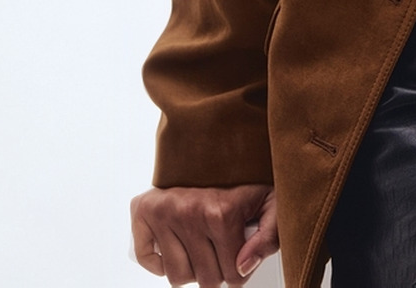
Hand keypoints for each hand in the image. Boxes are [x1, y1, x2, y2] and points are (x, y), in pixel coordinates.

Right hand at [130, 184, 276, 286]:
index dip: (242, 268)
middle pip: (206, 280)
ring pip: (178, 276)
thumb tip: (243, 267)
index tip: (242, 251)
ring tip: (202, 243)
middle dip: (218, 269)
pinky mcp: (143, 212)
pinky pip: (148, 259)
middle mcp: (189, 213)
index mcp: (222, 212)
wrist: (215, 142)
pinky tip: (178, 243)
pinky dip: (161, 261)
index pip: (234, 276)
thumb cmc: (244, 174)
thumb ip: (270, 236)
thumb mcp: (271, 200)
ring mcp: (163, 213)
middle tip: (223, 245)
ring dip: (192, 267)